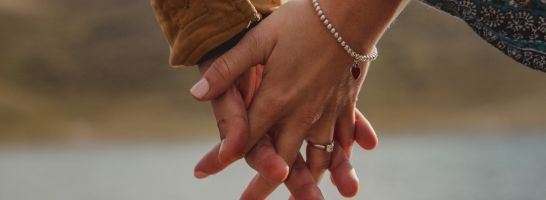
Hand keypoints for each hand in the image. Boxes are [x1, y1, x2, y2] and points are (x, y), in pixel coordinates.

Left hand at [190, 0, 406, 197]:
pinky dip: (340, 159)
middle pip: (281, 161)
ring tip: (300, 198)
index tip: (202, 172)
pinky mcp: (345, 106)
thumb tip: (196, 94)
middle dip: (264, 186)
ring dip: (308, 181)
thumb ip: (228, 69)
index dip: (221, 158)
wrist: (349, 14)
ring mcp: (326, 113)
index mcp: (276, 100)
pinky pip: (342, 141)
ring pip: (318, 159)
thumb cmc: (299, 23)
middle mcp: (302, 114)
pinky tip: (338, 172)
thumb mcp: (258, 40)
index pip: (244, 138)